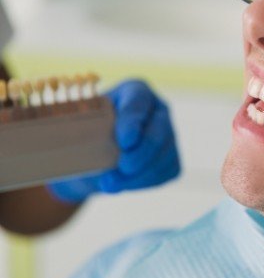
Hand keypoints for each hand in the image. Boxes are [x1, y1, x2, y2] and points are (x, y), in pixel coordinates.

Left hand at [47, 80, 180, 203]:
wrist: (91, 159)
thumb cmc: (82, 136)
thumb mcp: (78, 127)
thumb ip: (85, 131)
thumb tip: (86, 147)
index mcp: (135, 91)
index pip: (138, 102)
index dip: (132, 121)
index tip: (124, 141)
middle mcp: (158, 110)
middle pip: (158, 131)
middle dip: (142, 153)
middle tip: (123, 169)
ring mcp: (169, 135)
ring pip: (163, 156)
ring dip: (139, 175)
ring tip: (111, 185)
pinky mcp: (172, 158)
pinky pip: (165, 172)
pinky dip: (144, 182)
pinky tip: (124, 184)